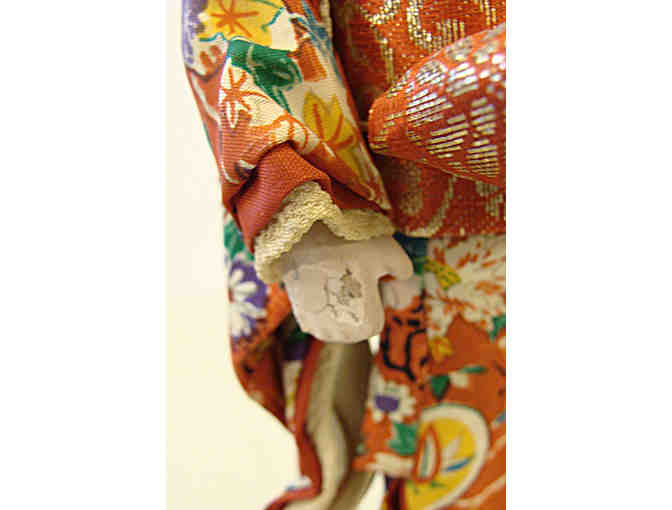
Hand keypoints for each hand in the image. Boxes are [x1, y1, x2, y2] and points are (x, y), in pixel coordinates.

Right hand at [277, 222, 412, 342]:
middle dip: (359, 303)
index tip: (370, 278)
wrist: (302, 234)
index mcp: (366, 325)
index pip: (377, 318)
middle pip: (357, 322)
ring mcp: (317, 328)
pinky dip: (324, 302)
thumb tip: (402, 276)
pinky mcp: (301, 318)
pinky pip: (320, 316)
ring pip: (339, 321)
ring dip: (341, 304)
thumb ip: (403, 268)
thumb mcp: (389, 251)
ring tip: (337, 275)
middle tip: (353, 274)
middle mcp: (340, 335)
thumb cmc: (349, 244)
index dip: (376, 296)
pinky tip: (322, 279)